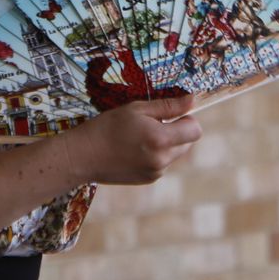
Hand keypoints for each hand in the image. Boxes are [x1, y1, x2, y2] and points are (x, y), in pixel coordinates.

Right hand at [63, 94, 202, 185]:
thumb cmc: (107, 127)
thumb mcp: (137, 109)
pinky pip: (162, 164)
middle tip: (152, 124)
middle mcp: (162, 159)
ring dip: (165, 144)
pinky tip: (133, 150)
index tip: (172, 115)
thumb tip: (192, 100)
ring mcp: (156, 172)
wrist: (83, 156)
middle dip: (177, 132)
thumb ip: (168, 106)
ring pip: (174, 154)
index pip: (195, 131)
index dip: (187, 119)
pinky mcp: (148, 179)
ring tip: (139, 138)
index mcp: (161, 139)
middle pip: (187, 143)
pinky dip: (155, 155)